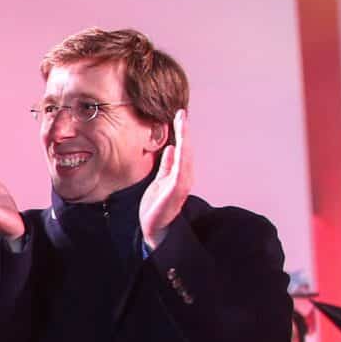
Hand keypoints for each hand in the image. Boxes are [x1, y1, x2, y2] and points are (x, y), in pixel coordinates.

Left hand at [140, 110, 190, 249]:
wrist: (154, 227)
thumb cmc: (157, 205)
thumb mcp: (160, 180)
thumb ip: (166, 165)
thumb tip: (170, 148)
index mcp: (179, 173)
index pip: (181, 149)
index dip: (182, 132)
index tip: (179, 115)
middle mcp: (183, 177)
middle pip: (185, 150)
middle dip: (184, 131)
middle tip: (182, 113)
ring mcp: (181, 184)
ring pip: (185, 158)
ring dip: (184, 140)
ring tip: (182, 124)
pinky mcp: (175, 192)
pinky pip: (179, 172)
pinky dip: (180, 160)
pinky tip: (178, 148)